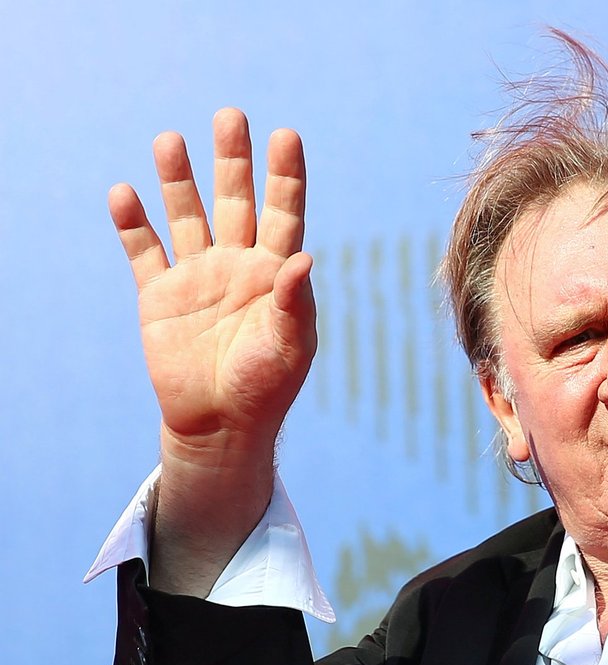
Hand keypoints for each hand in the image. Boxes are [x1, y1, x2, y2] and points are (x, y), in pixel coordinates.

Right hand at [109, 109, 315, 593]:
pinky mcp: (160, 296)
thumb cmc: (267, 386)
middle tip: (230, 116)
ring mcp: (198, 277)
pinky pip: (144, 252)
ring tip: (170, 139)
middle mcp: (238, 264)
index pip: (283, 212)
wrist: (222, 425)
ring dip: (179, 180)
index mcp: (276, 272)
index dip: (285, 175)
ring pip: (188, 216)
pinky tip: (124, 192)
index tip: (286, 135)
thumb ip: (294, 300)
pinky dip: (133, 225)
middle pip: (235, 200)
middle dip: (232, 160)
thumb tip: (304, 257)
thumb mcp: (290, 344)